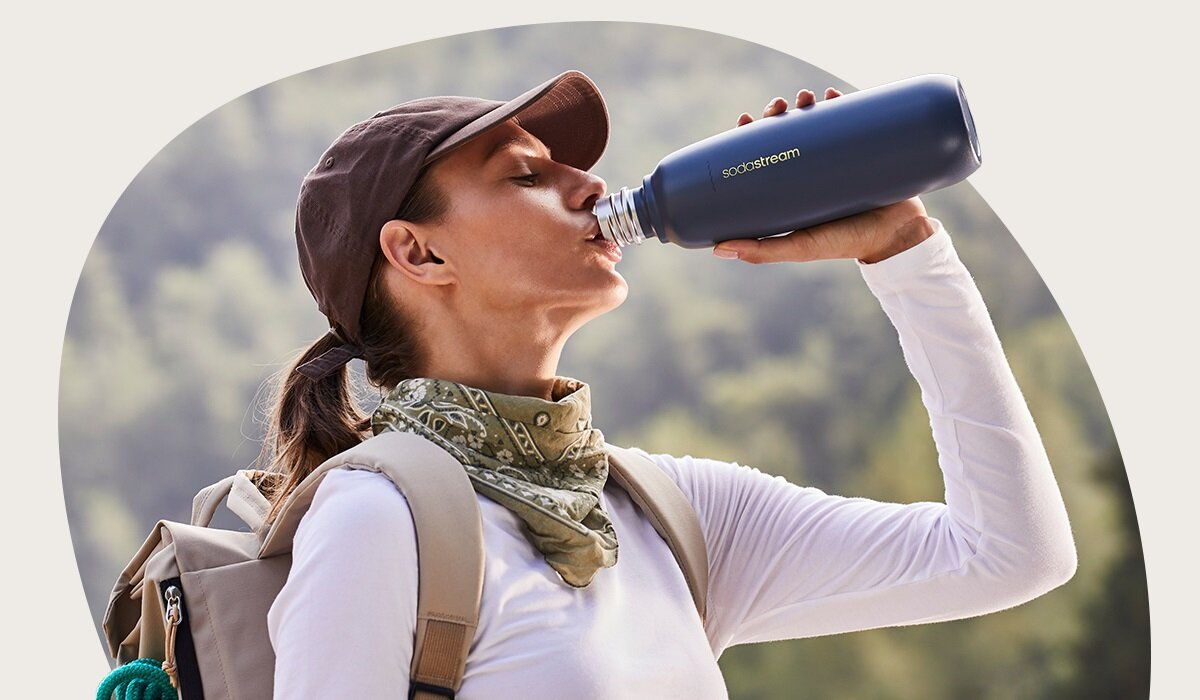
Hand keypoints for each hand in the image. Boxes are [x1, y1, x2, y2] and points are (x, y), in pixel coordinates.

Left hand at [717, 88, 933, 264]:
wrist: (897, 236)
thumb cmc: (845, 243)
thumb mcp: (800, 247)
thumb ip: (762, 251)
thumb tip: (718, 249)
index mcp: (791, 186)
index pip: (765, 154)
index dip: (751, 136)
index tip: (744, 120)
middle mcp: (811, 168)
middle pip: (787, 131)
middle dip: (778, 113)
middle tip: (777, 106)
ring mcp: (838, 156)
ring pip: (816, 120)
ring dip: (807, 102)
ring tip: (805, 96)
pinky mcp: (865, 147)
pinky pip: (851, 118)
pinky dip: (841, 101)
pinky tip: (832, 93)